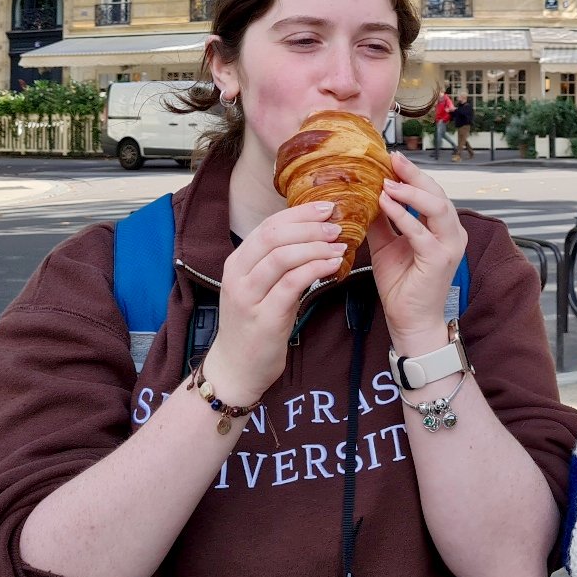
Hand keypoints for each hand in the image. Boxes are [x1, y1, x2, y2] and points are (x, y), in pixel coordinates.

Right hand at [205, 201, 347, 401]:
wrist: (236, 368)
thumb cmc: (253, 325)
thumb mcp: (260, 287)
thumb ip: (278, 263)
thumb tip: (312, 235)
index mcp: (237, 262)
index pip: (267, 225)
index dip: (298, 213)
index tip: (326, 207)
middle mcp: (238, 275)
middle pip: (273, 235)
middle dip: (309, 225)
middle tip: (337, 223)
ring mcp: (248, 296)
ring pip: (282, 256)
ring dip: (316, 246)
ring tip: (340, 244)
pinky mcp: (264, 318)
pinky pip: (292, 284)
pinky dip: (315, 269)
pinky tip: (334, 265)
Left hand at [364, 152, 467, 342]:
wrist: (409, 320)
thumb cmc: (401, 285)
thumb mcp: (386, 244)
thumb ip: (382, 220)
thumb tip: (366, 194)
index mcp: (441, 227)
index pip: (430, 192)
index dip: (412, 174)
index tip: (391, 157)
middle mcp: (451, 233)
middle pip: (437, 193)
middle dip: (414, 174)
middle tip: (392, 158)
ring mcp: (449, 246)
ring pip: (437, 207)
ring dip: (411, 192)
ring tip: (388, 181)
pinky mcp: (439, 259)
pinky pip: (422, 232)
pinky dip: (404, 215)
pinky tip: (386, 204)